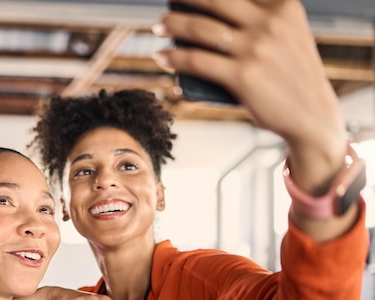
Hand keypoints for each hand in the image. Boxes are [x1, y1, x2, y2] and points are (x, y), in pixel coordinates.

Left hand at [153, 0, 344, 150]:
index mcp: (284, 6)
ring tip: (158, 27)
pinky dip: (175, 57)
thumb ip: (259, 21)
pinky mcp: (243, 75)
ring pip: (200, 29)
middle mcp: (271, 22)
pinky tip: (162, 56)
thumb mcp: (288, 36)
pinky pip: (197, 61)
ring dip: (172, 25)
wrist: (313, 116)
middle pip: (214, 0)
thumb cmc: (292, 76)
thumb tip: (205, 20)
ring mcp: (256, 48)